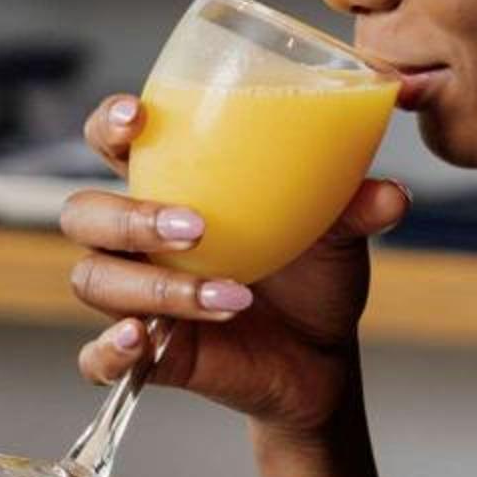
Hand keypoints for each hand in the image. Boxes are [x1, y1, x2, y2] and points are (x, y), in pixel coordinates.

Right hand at [56, 94, 407, 438]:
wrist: (322, 357)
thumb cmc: (313, 277)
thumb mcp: (339, 235)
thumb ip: (355, 208)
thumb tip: (391, 194)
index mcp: (173, 188)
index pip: (111, 143)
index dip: (106, 125)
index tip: (135, 118)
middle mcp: (138, 239)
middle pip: (85, 213)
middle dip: (128, 216)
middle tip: (196, 227)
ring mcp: (135, 295)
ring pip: (95, 278)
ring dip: (152, 286)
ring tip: (229, 296)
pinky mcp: (145, 353)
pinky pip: (98, 357)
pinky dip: (110, 350)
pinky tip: (143, 341)